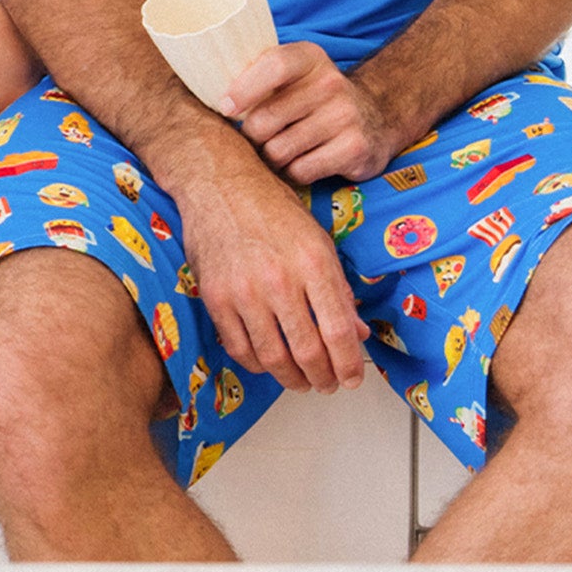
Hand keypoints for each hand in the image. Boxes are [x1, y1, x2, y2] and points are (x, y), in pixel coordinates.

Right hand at [173, 156, 369, 394]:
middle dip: (323, 378)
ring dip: (291, 379)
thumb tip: (356, 333)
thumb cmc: (272, 209)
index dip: (348, 365)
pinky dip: (258, 365)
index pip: (338, 332)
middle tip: (328, 385)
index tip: (352, 378)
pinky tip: (269, 365)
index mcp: (314, 264)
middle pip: (307, 352)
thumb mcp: (319, 242)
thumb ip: (338, 290)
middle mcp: (280, 280)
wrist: (220, 186)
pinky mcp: (215, 298)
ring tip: (301, 382)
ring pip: (273, 358)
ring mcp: (244, 292)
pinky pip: (239, 348)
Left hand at [224, 41, 399, 184]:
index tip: (225, 109)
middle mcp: (330, 83)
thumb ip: (255, 75)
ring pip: (278, 151)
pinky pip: (300, 171)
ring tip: (282, 149)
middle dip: (252, 136)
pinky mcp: (354, 149)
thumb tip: (200, 89)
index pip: (273, 66)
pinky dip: (294, 172)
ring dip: (272, 157)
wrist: (373, 118)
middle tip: (259, 137)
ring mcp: (345, 116)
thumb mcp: (292, 75)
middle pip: (264, 121)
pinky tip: (304, 161)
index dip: (243, 90)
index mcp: (309, 58)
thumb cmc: (312, 98)